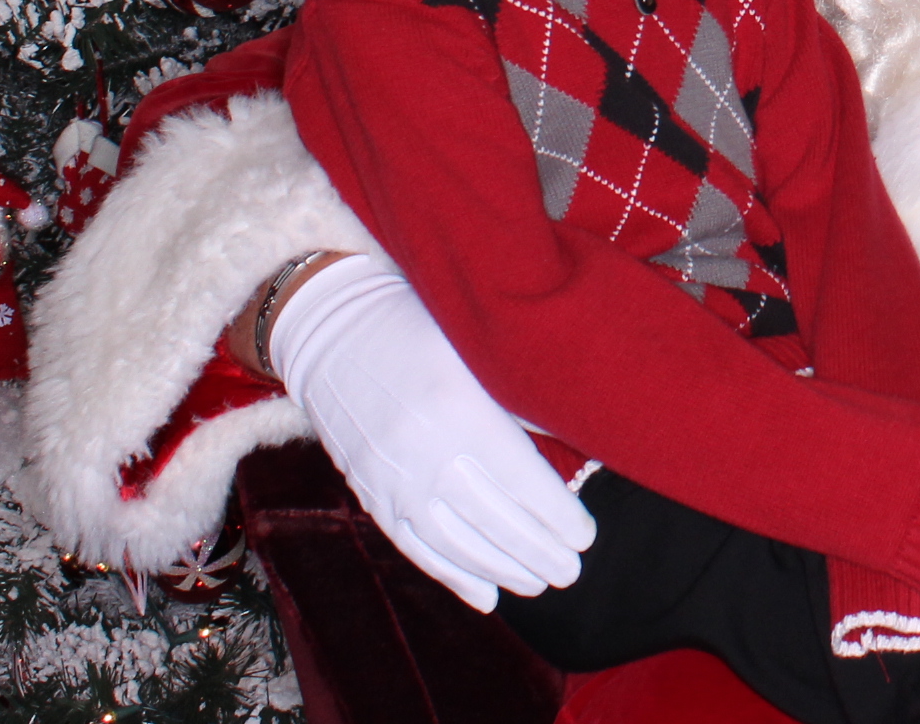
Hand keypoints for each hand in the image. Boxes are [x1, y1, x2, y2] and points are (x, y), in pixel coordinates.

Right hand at [267, 255, 598, 609]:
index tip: (585, 536)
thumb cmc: (421, 324)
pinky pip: (415, 547)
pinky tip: (486, 595)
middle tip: (572, 572)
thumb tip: (572, 441)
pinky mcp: (370, 493)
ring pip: (456, 544)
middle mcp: (423, 453)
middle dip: (538, 552)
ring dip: (502, 570)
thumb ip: (518, 397)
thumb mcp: (476, 347)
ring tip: (539, 584)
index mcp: (459, 410)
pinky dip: (452, 576)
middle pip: (493, 520)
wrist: (334, 328)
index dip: (556, 515)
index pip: (521, 480)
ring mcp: (392, 480)